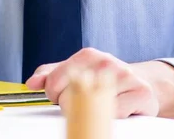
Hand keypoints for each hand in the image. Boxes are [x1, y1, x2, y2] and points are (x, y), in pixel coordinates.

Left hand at [25, 48, 173, 119]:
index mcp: (89, 55)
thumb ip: (52, 74)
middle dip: (70, 104)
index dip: (53, 92)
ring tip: (99, 105)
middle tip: (82, 102)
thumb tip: (32, 82)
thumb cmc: (106, 79)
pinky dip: (113, 117)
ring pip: (94, 106)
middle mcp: (107, 63)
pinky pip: (116, 114)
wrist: (140, 83)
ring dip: (93, 112)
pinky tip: (117, 109)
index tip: (58, 95)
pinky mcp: (141, 93)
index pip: (57, 79)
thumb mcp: (77, 71)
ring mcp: (125, 77)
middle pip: (72, 94)